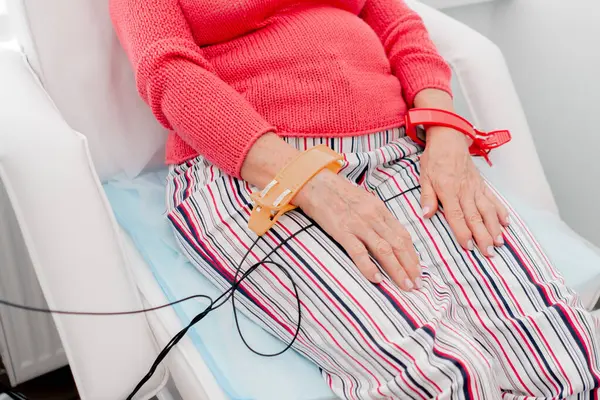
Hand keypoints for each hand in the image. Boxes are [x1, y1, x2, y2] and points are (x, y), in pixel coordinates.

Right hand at [294, 170, 420, 290]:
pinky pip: (358, 252)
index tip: (418, 270)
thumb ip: (377, 217)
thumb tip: (389, 236)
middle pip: (398, 244)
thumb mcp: (365, 201)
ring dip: (397, 270)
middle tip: (417, 284)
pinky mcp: (342, 231)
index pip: (403, 235)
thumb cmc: (339, 194)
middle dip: (410, 266)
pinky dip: (369, 266)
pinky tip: (377, 279)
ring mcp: (358, 224)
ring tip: (405, 286)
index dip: (413, 255)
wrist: (316, 184)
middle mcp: (373, 217)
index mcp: (380, 210)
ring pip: (384, 250)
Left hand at [419, 127, 509, 255]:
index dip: (463, 232)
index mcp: (448, 190)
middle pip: (475, 217)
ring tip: (500, 243)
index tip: (469, 246)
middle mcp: (465, 191)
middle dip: (483, 236)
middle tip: (490, 253)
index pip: (457, 216)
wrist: (449, 138)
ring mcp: (476, 188)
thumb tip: (425, 215)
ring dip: (495, 227)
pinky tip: (506, 223)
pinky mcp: (482, 184)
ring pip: (488, 210)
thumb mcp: (424, 176)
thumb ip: (427, 196)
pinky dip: (501, 211)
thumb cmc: (434, 158)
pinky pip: (493, 199)